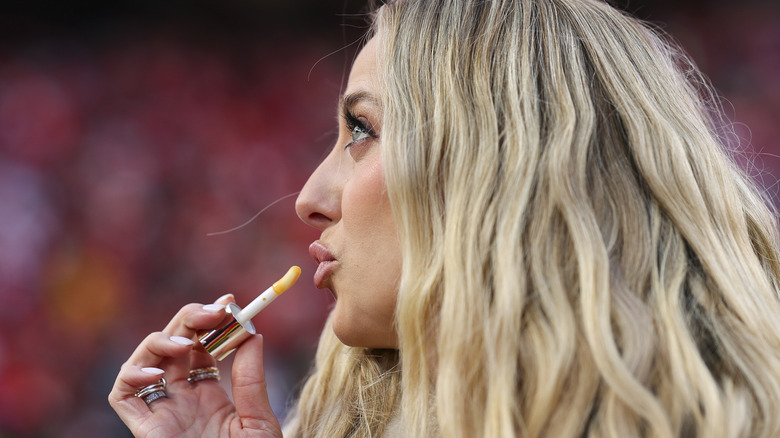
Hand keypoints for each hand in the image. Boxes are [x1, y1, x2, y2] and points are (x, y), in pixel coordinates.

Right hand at [108, 295, 281, 436]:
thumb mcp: (259, 422)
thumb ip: (251, 381)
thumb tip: (254, 335)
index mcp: (209, 395)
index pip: (204, 346)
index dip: (212, 322)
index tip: (230, 302)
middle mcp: (182, 399)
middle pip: (175, 344)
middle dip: (191, 319)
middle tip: (216, 309)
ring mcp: (161, 411)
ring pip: (145, 360)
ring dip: (162, 339)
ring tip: (189, 341)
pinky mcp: (144, 428)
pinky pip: (122, 395)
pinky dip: (130, 375)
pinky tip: (155, 370)